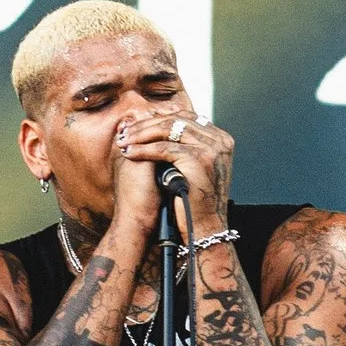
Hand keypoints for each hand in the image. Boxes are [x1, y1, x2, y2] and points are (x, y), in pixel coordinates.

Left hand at [111, 103, 233, 231]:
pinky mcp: (199, 160)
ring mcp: (211, 148)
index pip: (184, 117)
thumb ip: (185, 144)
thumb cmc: (195, 200)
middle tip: (125, 132)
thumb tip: (157, 124)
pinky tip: (130, 153)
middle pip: (176, 120)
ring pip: (169, 130)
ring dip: (142, 135)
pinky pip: (164, 148)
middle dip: (146, 125)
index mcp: (220, 139)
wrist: (205, 227)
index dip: (157, 119)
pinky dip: (144, 150)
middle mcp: (219, 140)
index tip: (136, 125)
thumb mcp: (194, 166)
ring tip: (124, 141)